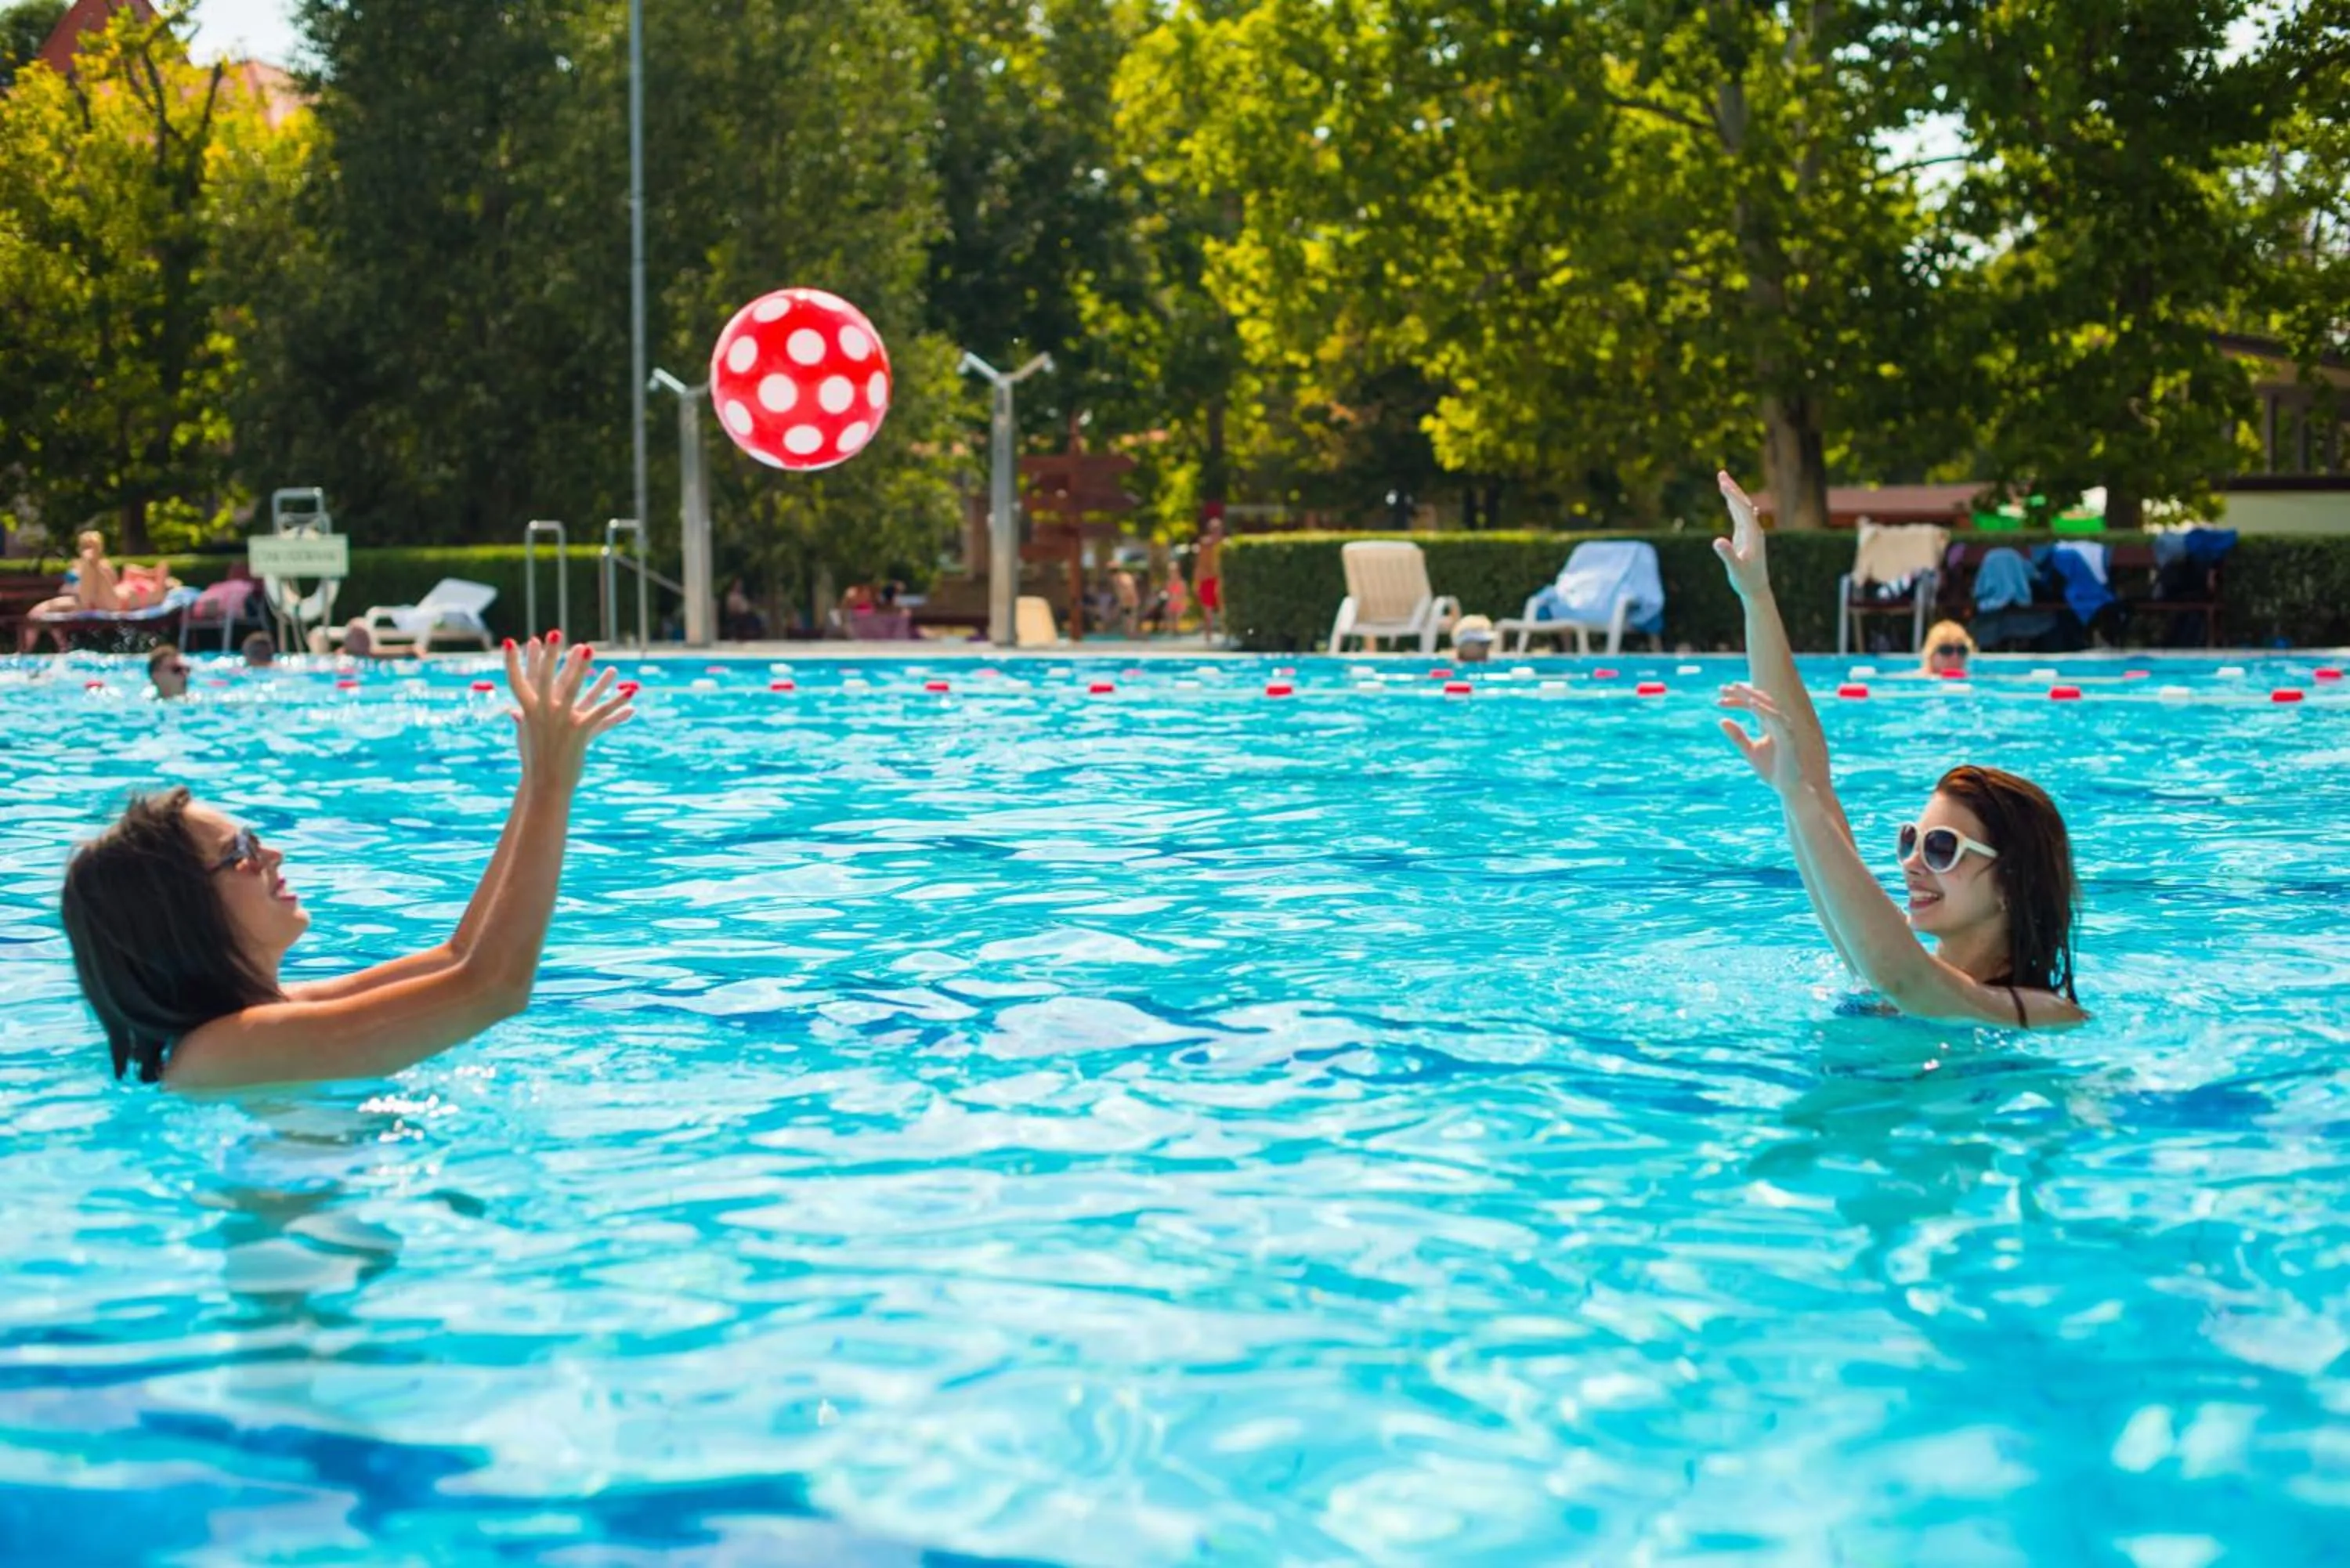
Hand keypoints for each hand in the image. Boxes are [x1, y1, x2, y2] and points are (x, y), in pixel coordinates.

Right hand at [504, 636, 632, 788]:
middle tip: (554, 632)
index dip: (514, 662)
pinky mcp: (580, 731)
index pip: (518, 681)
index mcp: (528, 711)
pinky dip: (617, 702)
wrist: (545, 784)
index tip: (510, 641)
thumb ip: (523, 720)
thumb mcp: (526, 738)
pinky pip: (601, 712)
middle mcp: (542, 713)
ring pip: (574, 688)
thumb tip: (515, 713)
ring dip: (582, 667)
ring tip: (589, 648)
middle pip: (546, 678)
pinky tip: (629, 692)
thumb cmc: (534, 761)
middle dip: (550, 654)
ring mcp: (561, 721)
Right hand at [1712, 470, 1770, 599]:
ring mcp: (1750, 532)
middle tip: (1721, 473)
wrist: (1756, 588)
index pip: (1743, 509)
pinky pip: (1738, 515)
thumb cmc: (1746, 580)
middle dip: (1732, 488)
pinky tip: (1729, 497)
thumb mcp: (1735, 568)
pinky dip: (1732, 504)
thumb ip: (1727, 554)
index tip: (1723, 484)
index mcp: (1753, 534)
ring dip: (1731, 493)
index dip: (1733, 496)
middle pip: (1743, 504)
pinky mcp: (1745, 536)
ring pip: (1741, 507)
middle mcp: (1754, 529)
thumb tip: (1717, 541)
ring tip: (1721, 480)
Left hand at [1717, 681, 1803, 796]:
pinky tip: (1752, 704)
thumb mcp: (1750, 751)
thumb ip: (1737, 736)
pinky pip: (1777, 719)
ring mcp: (1785, 728)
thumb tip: (1722, 720)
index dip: (1737, 699)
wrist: (1789, 788)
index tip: (1719, 698)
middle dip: (1741, 692)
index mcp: (1770, 724)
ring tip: (1736, 688)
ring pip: (1769, 705)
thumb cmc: (1773, 770)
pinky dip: (1765, 710)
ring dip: (1751, 695)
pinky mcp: (1789, 737)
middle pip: (1760, 700)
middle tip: (1722, 688)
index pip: (1753, 705)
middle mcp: (1779, 723)